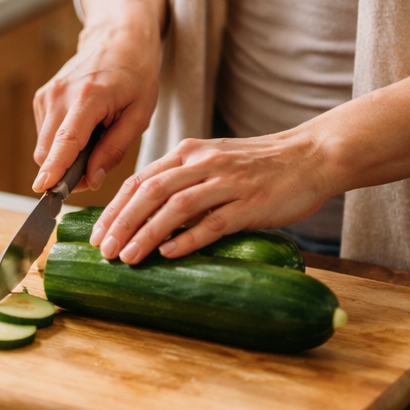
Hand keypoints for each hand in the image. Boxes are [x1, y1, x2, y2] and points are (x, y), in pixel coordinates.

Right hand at [33, 0, 166, 193]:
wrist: (117, 39)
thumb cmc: (135, 75)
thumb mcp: (139, 115)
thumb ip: (114, 150)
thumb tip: (90, 180)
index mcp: (89, 98)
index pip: (66, 140)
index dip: (54, 167)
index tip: (43, 189)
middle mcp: (60, 95)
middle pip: (48, 151)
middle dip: (64, 172)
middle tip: (92, 173)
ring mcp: (47, 95)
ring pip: (44, 147)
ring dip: (64, 157)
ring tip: (94, 139)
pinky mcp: (42, 98)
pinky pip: (46, 135)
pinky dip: (61, 143)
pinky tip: (84, 129)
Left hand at [89, 53, 409, 262]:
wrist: (313, 155)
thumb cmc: (261, 165)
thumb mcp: (215, 162)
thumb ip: (183, 181)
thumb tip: (148, 214)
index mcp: (189, 153)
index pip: (139, 180)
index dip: (113, 208)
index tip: (96, 234)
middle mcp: (203, 163)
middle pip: (149, 193)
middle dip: (121, 223)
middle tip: (103, 251)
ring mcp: (227, 182)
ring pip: (175, 207)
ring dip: (146, 233)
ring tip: (127, 257)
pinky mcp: (251, 203)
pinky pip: (213, 221)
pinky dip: (188, 238)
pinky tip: (169, 254)